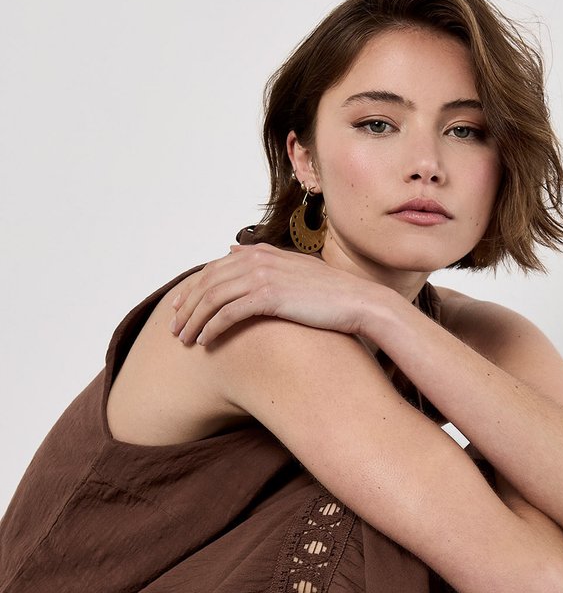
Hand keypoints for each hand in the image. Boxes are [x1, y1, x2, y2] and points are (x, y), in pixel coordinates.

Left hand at [169, 243, 382, 345]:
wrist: (359, 302)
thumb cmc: (330, 294)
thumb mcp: (293, 269)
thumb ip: (261, 258)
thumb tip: (232, 250)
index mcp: (261, 253)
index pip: (213, 269)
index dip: (192, 289)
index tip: (179, 308)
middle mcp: (257, 260)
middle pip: (206, 283)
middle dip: (186, 307)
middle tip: (174, 329)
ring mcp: (262, 277)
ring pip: (212, 299)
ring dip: (194, 321)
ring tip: (185, 340)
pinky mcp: (268, 297)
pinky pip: (228, 313)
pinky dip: (212, 328)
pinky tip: (205, 342)